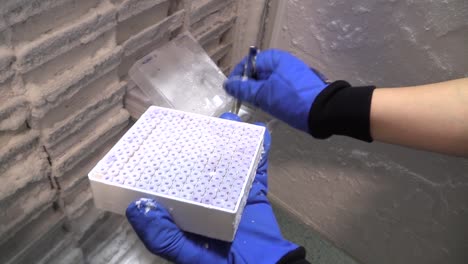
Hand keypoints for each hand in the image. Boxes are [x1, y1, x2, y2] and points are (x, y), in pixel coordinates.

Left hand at [126, 113, 299, 263]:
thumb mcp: (187, 256)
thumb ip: (164, 237)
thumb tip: (136, 206)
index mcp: (188, 211)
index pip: (173, 182)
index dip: (165, 161)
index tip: (159, 139)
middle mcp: (209, 198)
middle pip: (202, 166)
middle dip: (200, 145)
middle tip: (198, 124)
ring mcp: (234, 194)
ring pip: (229, 162)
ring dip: (229, 142)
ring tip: (227, 122)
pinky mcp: (255, 194)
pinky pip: (257, 169)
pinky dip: (260, 151)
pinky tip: (259, 133)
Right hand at [224, 49, 327, 132]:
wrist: (324, 112)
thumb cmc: (291, 99)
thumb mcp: (264, 95)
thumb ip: (244, 89)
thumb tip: (228, 85)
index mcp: (274, 58)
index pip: (248, 63)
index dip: (238, 77)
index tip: (231, 92)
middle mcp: (283, 63)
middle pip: (257, 73)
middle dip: (248, 87)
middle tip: (241, 102)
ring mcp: (290, 75)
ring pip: (266, 83)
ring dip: (258, 94)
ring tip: (253, 107)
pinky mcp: (296, 87)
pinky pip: (276, 89)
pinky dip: (269, 98)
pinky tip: (267, 109)